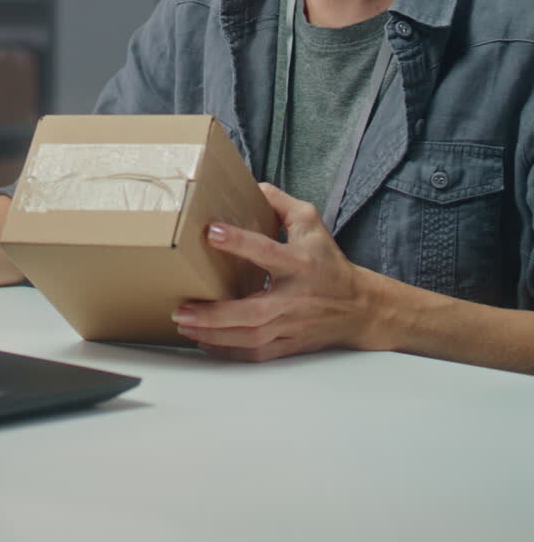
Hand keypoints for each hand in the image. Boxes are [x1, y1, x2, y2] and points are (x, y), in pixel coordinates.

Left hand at [172, 184, 378, 361]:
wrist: (359, 306)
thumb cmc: (329, 261)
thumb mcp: (310, 222)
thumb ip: (279, 202)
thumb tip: (250, 186)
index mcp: (300, 263)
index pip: (267, 251)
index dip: (239, 242)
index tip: (211, 233)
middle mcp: (294, 297)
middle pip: (253, 312)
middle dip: (215, 314)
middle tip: (181, 308)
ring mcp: (291, 325)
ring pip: (250, 339)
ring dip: (214, 335)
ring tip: (184, 325)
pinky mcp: (288, 345)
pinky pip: (256, 355)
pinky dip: (229, 352)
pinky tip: (205, 342)